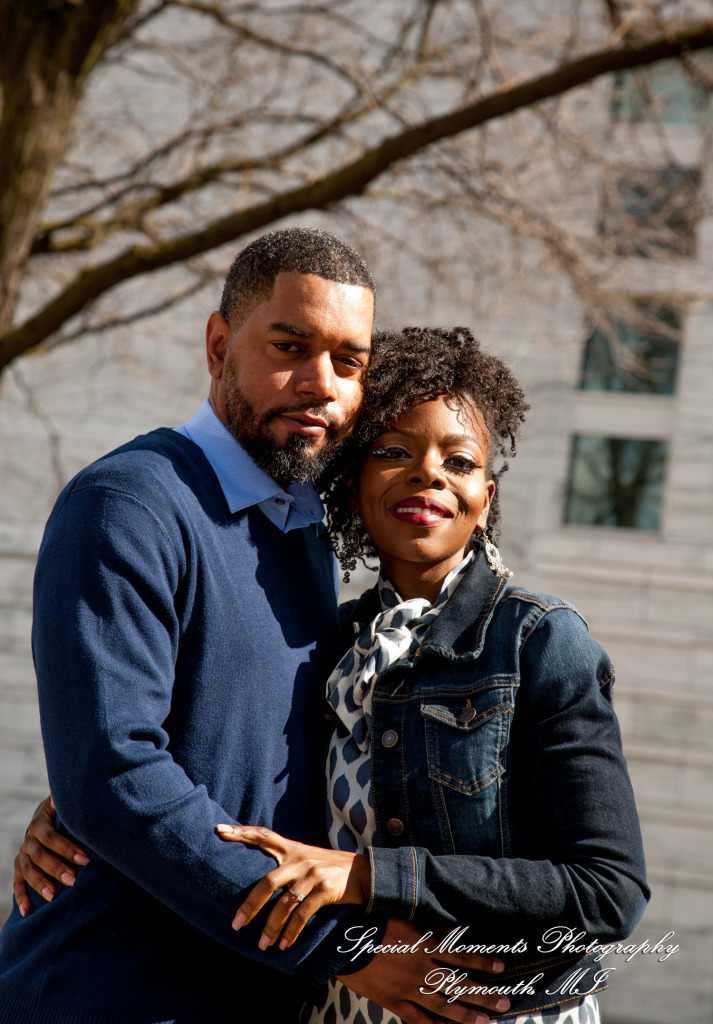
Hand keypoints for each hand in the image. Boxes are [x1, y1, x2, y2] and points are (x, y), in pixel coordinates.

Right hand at [13, 795, 89, 914]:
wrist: (52, 812)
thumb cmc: (66, 808)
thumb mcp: (66, 801)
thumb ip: (69, 801)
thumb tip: (69, 798)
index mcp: (40, 821)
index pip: (50, 837)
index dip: (66, 848)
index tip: (85, 859)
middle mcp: (28, 838)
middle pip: (39, 855)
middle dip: (56, 868)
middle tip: (73, 880)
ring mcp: (23, 853)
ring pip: (27, 870)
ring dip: (39, 884)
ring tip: (53, 897)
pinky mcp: (20, 866)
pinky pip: (17, 882)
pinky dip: (21, 896)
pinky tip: (27, 911)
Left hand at [217, 824, 369, 948]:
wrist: (363, 872)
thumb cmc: (328, 868)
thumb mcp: (306, 858)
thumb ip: (285, 863)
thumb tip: (258, 881)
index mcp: (292, 849)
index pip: (263, 835)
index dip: (242, 832)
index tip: (219, 830)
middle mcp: (300, 859)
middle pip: (267, 882)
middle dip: (249, 905)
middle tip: (235, 924)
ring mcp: (313, 874)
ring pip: (284, 904)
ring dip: (271, 927)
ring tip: (262, 945)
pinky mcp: (326, 890)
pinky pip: (303, 914)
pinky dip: (291, 932)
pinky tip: (283, 944)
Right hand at [337, 918, 510, 1023]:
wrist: (344, 942)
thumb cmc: (375, 925)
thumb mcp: (405, 920)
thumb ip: (430, 930)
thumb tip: (453, 933)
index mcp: (424, 945)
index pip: (460, 955)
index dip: (482, 961)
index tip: (501, 966)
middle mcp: (420, 969)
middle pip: (458, 984)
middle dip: (483, 994)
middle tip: (504, 1002)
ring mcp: (408, 988)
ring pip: (442, 1004)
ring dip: (465, 1014)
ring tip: (485, 1021)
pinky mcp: (394, 1002)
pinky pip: (417, 1019)